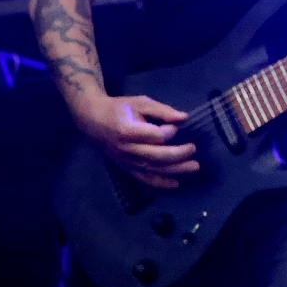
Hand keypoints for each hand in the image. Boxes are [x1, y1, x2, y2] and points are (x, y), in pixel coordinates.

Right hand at [73, 92, 198, 188]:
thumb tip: (184, 118)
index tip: (175, 126)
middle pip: (156, 156)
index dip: (169, 132)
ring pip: (153, 170)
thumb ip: (162, 110)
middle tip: (194, 148)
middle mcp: (127, 149)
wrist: (92, 120)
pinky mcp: (126, 168)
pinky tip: (176, 184)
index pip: (155, 136)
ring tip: (194, 167)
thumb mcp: (140, 102)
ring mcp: (126, 161)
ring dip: (175, 170)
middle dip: (178, 154)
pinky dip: (160, 183)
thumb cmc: (119, 108)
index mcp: (128, 130)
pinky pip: (144, 178)